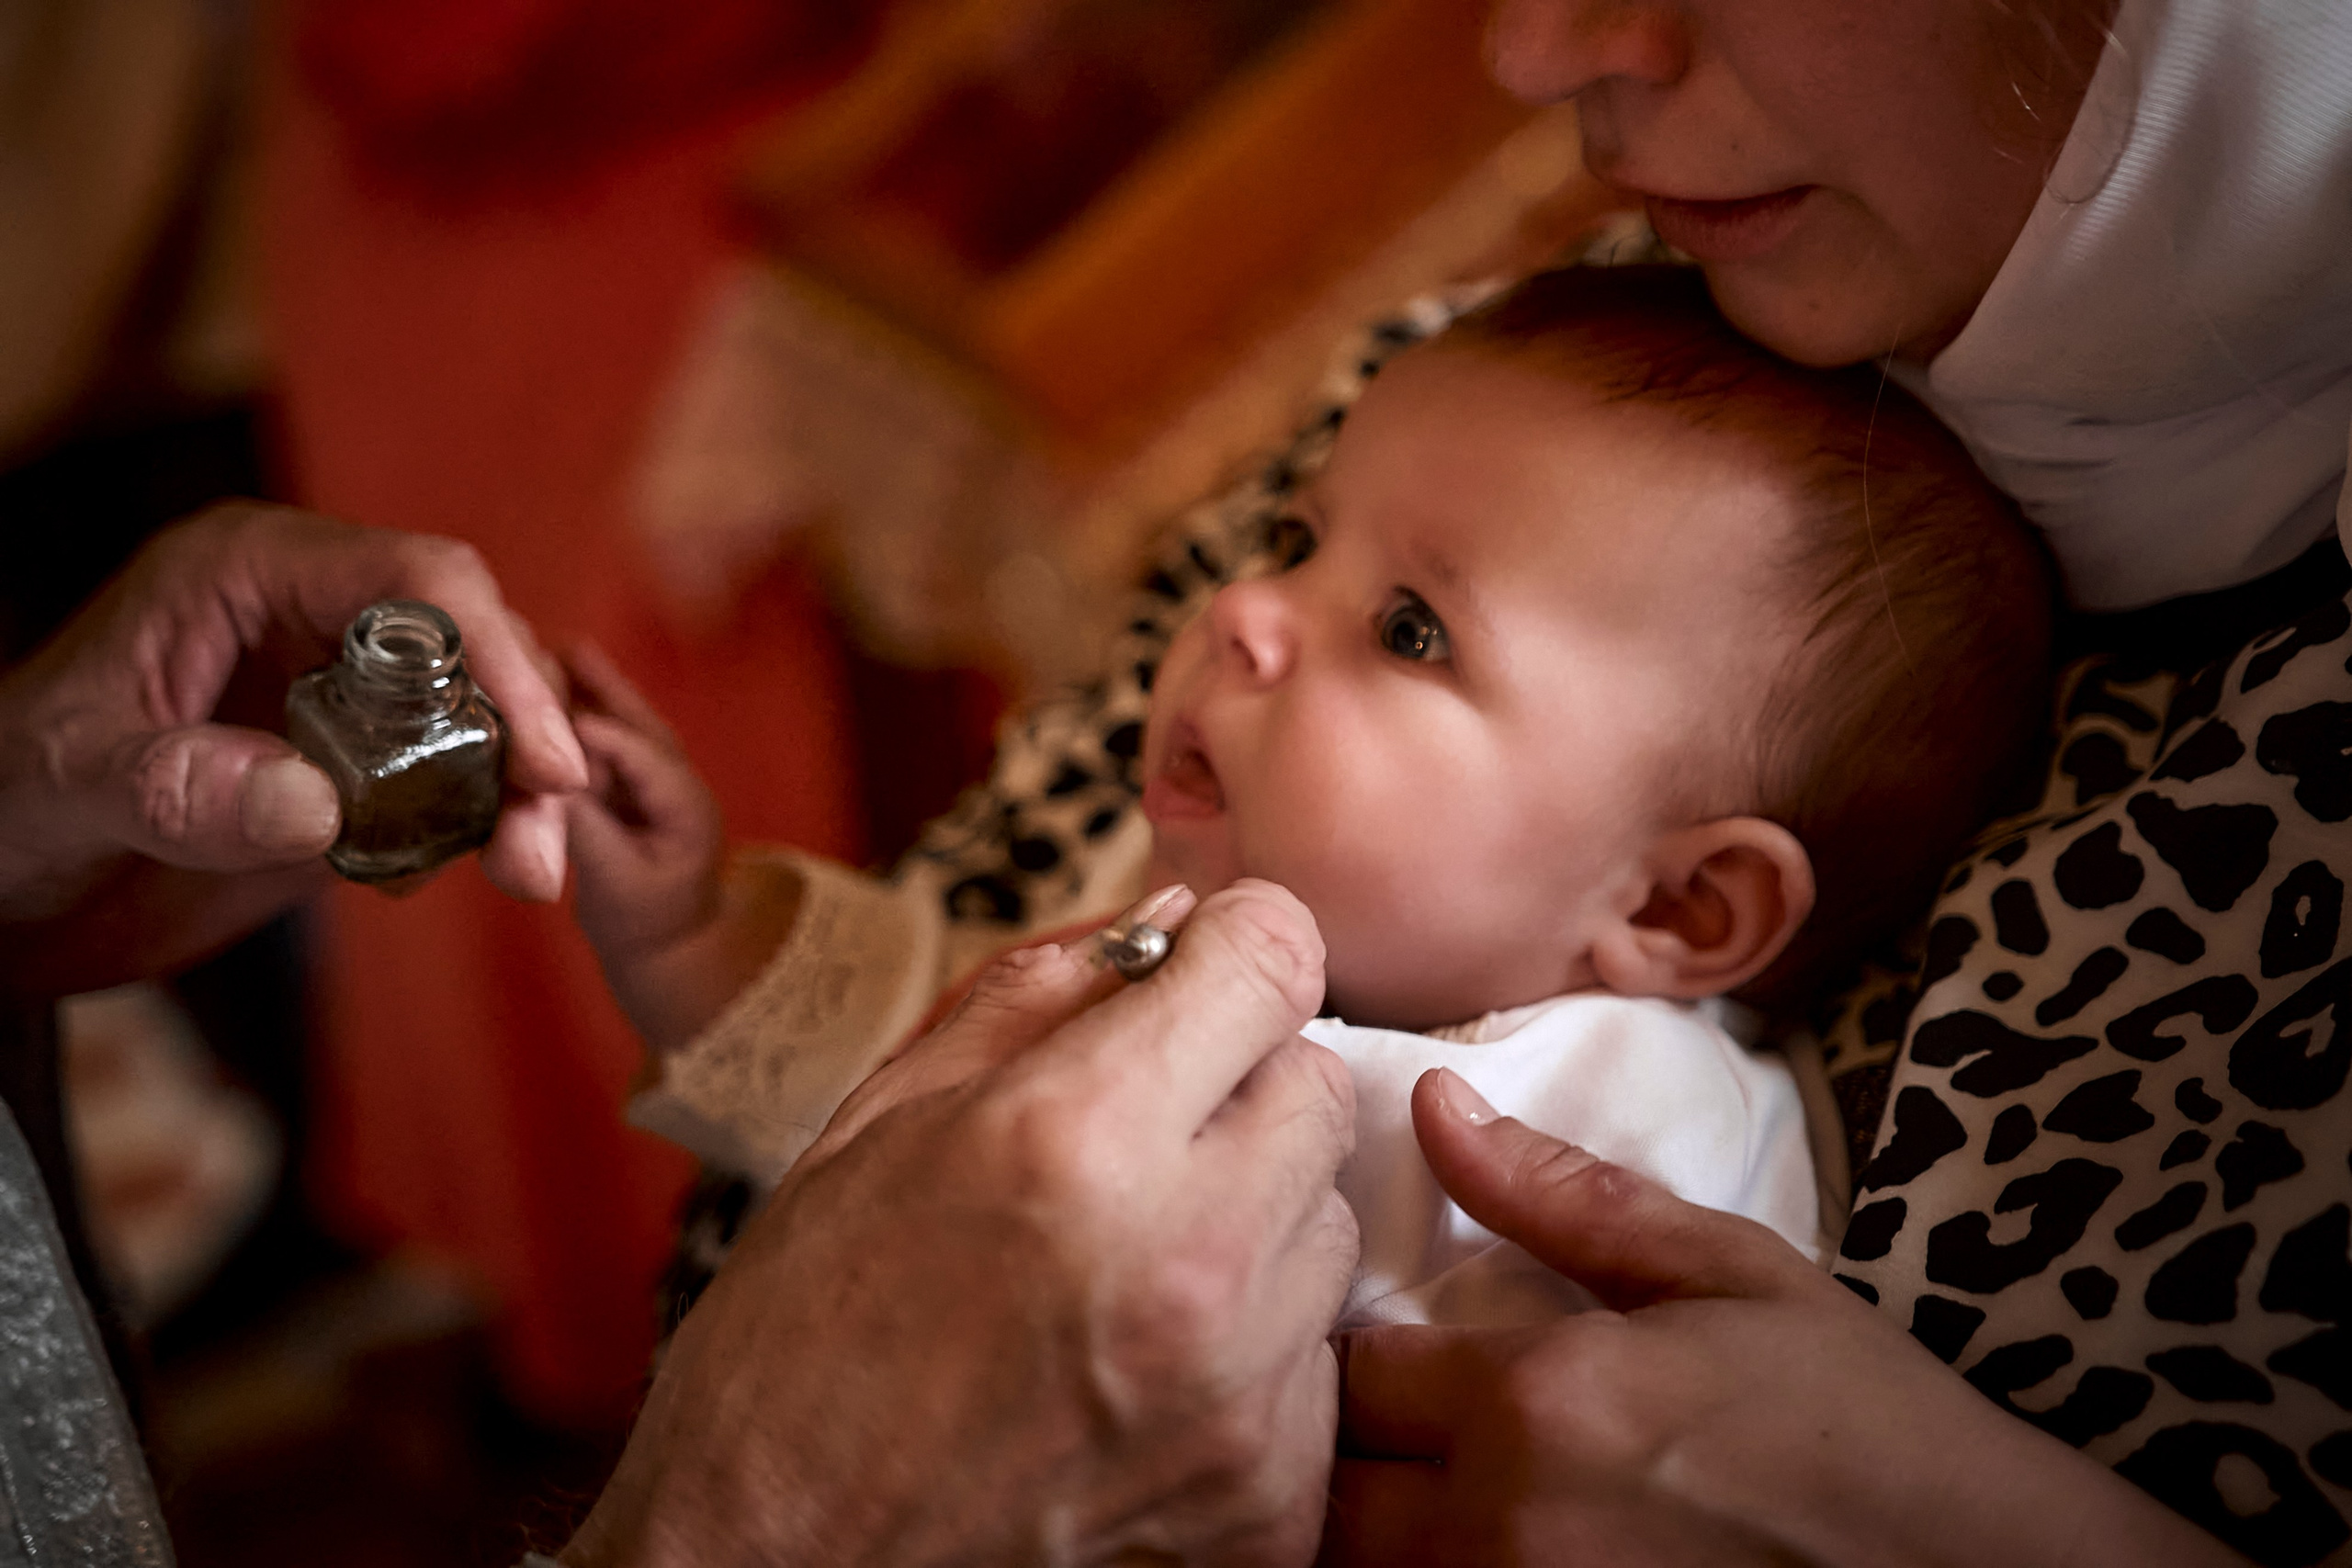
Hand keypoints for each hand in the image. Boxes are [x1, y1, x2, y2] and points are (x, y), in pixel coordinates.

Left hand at [0, 502, 586, 994]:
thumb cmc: (5, 799)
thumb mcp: (67, 783)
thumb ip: (176, 786)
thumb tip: (314, 804)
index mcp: (249, 574)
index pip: (417, 581)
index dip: (495, 656)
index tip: (542, 759)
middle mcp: (314, 620)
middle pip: (473, 647)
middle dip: (528, 738)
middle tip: (541, 844)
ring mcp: (344, 697)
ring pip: (481, 715)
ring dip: (520, 792)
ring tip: (529, 875)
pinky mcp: (358, 771)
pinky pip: (453, 779)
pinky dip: (485, 825)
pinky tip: (475, 872)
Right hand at [562, 641, 724, 964]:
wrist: (668, 945)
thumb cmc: (645, 923)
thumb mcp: (615, 883)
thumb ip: (586, 830)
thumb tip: (546, 784)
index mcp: (687, 807)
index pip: (643, 756)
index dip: (598, 730)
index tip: (547, 711)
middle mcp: (679, 783)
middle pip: (637, 724)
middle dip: (600, 687)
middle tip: (558, 646)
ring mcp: (660, 783)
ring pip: (626, 725)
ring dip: (592, 688)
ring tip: (553, 646)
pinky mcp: (635, 787)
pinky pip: (609, 742)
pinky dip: (583, 712)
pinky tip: (551, 682)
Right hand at [563, 880, 1360, 1567]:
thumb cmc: (803, 1339)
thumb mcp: (880, 1123)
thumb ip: (1039, 996)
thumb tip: (1170, 919)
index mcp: (1075, 1135)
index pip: (1275, 957)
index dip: (1238, 947)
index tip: (1202, 975)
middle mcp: (1185, 1257)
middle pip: (1317, 1086)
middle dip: (1241, 1084)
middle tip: (1141, 1137)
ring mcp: (1238, 1390)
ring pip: (1326, 1223)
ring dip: (1251, 1218)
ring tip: (1127, 1266)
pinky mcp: (1267, 1495)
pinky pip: (1318, 1359)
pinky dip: (1251, 1348)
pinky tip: (1141, 1367)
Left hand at [1323, 1069, 2244, 1567]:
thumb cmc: (1859, 1419)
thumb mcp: (1725, 1274)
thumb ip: (1561, 1200)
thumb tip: (1435, 1105)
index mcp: (1537, 1402)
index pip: (1348, 1368)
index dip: (1347, 1351)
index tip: (1381, 1344)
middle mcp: (1504, 1524)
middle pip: (1327, 1491)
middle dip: (1341, 1449)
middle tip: (1386, 1424)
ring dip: (1369, 1527)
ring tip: (1416, 1485)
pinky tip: (1478, 1539)